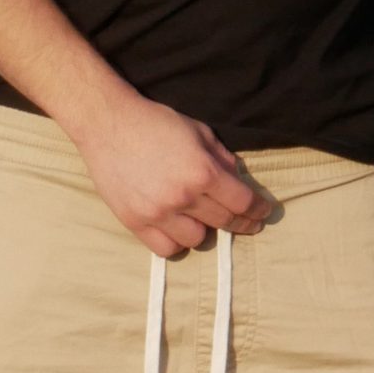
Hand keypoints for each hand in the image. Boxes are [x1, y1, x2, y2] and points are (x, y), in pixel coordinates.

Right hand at [64, 92, 270, 257]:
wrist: (109, 125)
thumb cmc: (157, 124)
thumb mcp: (201, 133)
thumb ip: (222, 159)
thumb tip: (238, 178)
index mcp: (203, 172)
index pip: (242, 202)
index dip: (258, 210)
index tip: (264, 213)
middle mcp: (182, 197)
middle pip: (224, 222)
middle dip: (242, 223)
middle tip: (250, 223)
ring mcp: (157, 213)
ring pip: (196, 240)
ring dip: (205, 230)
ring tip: (204, 220)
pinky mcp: (134, 222)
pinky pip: (164, 249)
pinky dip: (176, 242)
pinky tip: (179, 230)